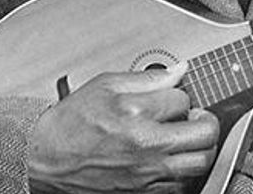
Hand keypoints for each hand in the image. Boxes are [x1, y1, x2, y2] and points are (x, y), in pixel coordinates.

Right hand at [26, 63, 218, 193]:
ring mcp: (147, 175)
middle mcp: (146, 147)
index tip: (171, 96)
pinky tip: (171, 158)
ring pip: (200, 163)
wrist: (46, 159)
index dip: (180, 94)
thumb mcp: (105, 85)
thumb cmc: (71, 123)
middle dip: (206, 120)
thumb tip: (179, 71)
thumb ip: (147, 78)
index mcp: (136, 114)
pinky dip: (184, 170)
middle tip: (195, 116)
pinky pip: (182, 185)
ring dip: (200, 147)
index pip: (184, 100)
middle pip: (205, 134)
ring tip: (186, 137)